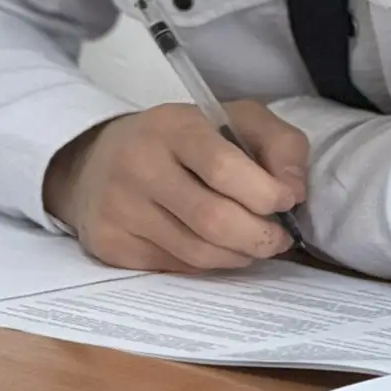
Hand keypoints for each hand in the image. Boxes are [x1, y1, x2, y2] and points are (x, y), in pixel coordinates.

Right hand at [43, 99, 308, 273]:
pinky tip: (216, 249)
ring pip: (198, 254)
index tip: (288, 201)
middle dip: (260, 237)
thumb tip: (294, 192)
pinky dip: (209, 265)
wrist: (97, 161)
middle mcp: (138, 165)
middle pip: (213, 220)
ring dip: (239, 256)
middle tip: (278, 239)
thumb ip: (279, 144)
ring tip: (252, 243)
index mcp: (173, 127)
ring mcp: (119, 208)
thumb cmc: (182, 141)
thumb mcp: (233, 120)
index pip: (223, 168)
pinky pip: (177, 269)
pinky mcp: (110, 244)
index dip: (266, 193)